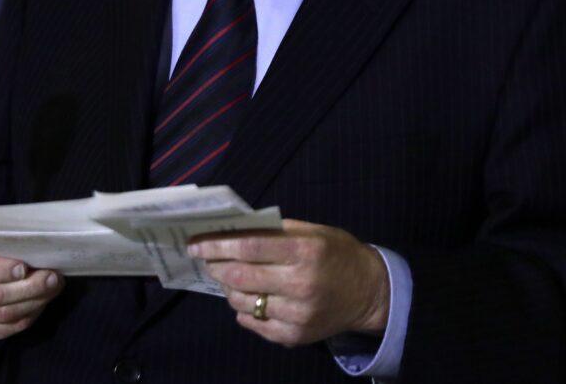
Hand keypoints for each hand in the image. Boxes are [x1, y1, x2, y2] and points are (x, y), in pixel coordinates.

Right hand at [0, 236, 62, 340]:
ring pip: (2, 314)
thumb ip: (2, 237)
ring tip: (53, 288)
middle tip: (52, 277)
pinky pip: (3, 330)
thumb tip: (35, 243)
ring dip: (33, 302)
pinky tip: (41, 303)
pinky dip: (27, 317)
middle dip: (28, 287)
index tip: (25, 265)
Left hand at [189, 219, 389, 347]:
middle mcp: (301, 284)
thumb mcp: (314, 232)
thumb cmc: (337, 253)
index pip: (250, 247)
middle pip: (241, 276)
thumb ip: (276, 231)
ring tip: (230, 277)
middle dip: (216, 266)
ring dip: (229, 288)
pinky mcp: (294, 337)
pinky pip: (254, 324)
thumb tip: (234, 229)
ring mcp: (297, 315)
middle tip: (207, 259)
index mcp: (306, 251)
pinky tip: (250, 298)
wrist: (369, 293)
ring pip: (243, 302)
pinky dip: (244, 311)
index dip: (218, 245)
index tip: (196, 244)